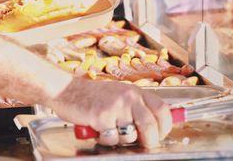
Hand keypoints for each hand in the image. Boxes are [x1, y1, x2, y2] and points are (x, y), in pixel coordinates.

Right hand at [49, 78, 171, 147]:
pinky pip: (111, 138)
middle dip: (149, 140)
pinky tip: (98, 129)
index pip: (162, 110)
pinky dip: (105, 139)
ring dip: (121, 139)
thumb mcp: (119, 94)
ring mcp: (115, 106)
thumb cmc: (93, 95)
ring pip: (130, 135)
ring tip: (110, 130)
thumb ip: (136, 107)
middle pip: (151, 126)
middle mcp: (128, 97)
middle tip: (142, 143)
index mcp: (135, 92)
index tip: (159, 134)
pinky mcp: (101, 116)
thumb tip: (155, 126)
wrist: (67, 90)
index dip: (165, 126)